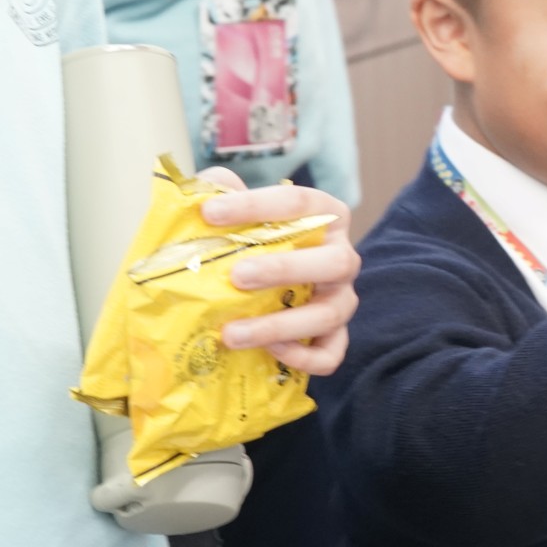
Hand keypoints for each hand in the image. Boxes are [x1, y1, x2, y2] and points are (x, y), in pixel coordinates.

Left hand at [198, 168, 360, 374]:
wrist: (267, 287)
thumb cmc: (255, 243)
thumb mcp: (239, 213)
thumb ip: (222, 193)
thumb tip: (204, 190)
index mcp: (325, 217)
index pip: (299, 202)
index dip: (255, 206)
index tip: (209, 213)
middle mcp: (342, 257)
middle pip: (334, 261)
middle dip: (285, 269)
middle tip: (237, 275)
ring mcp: (342, 300)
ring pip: (330, 314)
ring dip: (280, 325)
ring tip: (231, 333)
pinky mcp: (337, 337)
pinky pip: (331, 353)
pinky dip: (301, 356)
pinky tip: (267, 351)